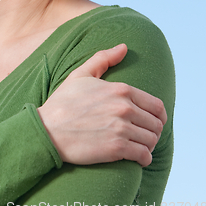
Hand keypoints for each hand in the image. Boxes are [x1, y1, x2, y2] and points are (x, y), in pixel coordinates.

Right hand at [37, 44, 166, 167]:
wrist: (47, 129)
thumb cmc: (62, 102)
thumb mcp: (81, 74)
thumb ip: (103, 58)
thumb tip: (124, 47)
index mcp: (120, 89)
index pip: (156, 105)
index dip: (158, 116)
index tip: (152, 122)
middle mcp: (124, 107)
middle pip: (156, 124)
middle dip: (153, 131)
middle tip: (144, 136)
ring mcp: (121, 128)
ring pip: (152, 140)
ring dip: (149, 145)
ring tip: (140, 146)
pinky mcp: (116, 148)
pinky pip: (144, 155)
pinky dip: (144, 158)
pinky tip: (138, 158)